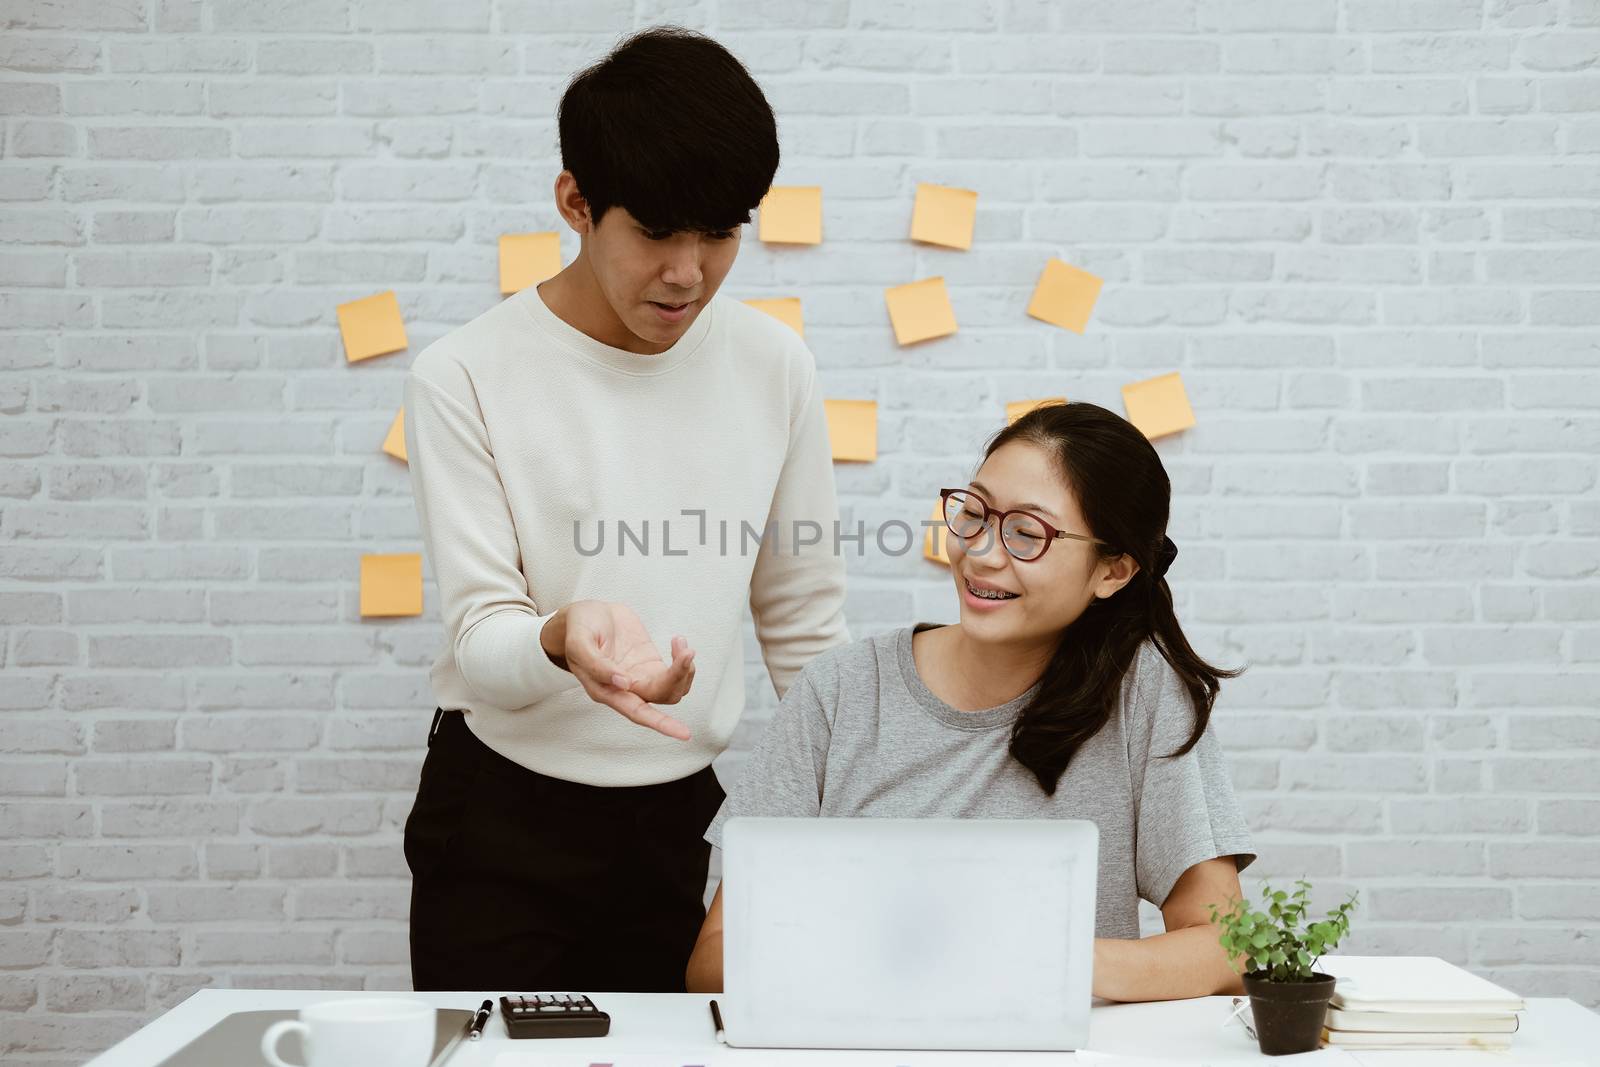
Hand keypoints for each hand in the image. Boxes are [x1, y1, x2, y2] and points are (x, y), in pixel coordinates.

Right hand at [542, 601, 695, 740]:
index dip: (661, 724)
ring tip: (681, 645)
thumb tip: (622, 683)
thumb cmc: (580, 628)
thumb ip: (597, 665)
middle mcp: (625, 689)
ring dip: (685, 669)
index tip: (683, 733)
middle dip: (679, 677)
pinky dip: (683, 660)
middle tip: (686, 652)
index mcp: (605, 690)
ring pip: (673, 687)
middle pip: (662, 696)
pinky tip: (678, 642)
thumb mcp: (580, 642)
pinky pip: (675, 672)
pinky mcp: (651, 663)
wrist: (589, 612)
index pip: (637, 712)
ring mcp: (641, 676)